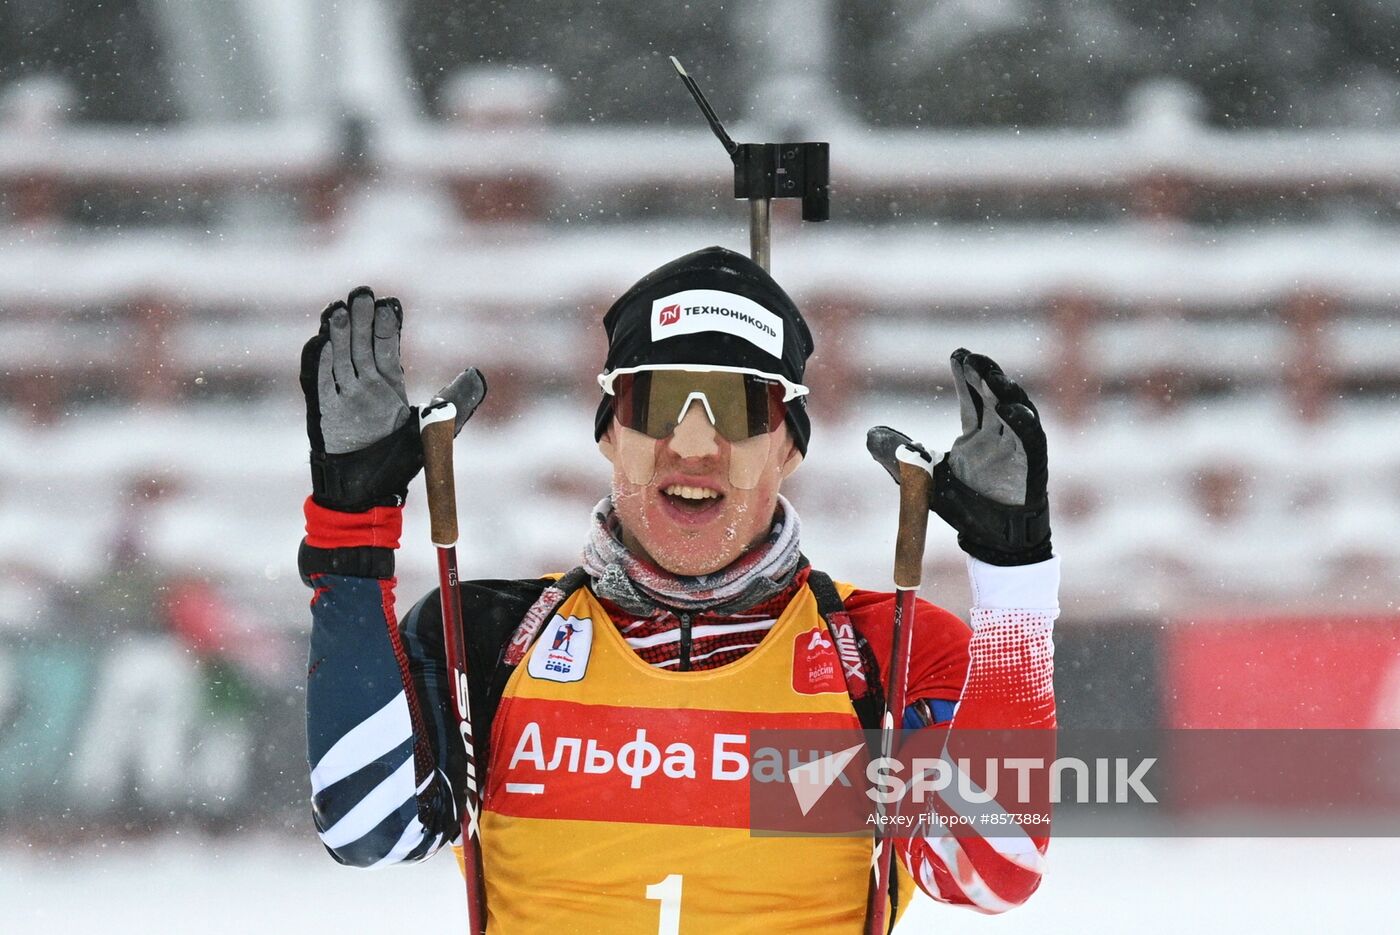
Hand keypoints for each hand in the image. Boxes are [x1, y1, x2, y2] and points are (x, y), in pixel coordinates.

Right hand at [300, 287, 486, 511]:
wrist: (367, 497)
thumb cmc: (399, 466)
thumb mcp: (433, 430)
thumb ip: (453, 403)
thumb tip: (479, 375)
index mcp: (388, 388)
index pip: (387, 348)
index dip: (388, 326)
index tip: (390, 302)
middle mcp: (363, 388)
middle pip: (361, 346)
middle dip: (362, 320)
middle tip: (362, 292)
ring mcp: (342, 400)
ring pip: (339, 360)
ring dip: (339, 334)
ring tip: (340, 309)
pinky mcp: (323, 415)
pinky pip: (320, 386)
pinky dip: (320, 364)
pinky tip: (320, 341)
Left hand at [867, 349, 1050, 565]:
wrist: (993, 542)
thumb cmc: (964, 507)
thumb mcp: (924, 478)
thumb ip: (899, 456)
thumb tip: (869, 435)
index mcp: (976, 435)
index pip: (972, 398)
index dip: (966, 376)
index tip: (957, 354)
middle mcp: (999, 436)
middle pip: (994, 397)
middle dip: (984, 375)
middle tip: (972, 357)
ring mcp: (1017, 449)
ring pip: (1017, 411)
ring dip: (1005, 392)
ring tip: (991, 376)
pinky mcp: (1032, 466)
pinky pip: (1031, 440)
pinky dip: (1022, 424)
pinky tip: (1010, 410)